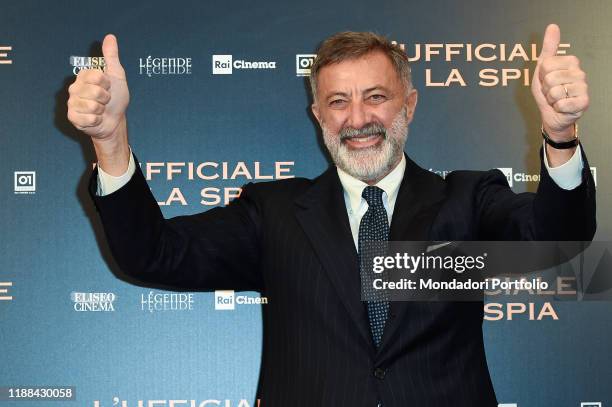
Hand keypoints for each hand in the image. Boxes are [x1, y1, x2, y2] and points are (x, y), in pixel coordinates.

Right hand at [67, 34, 129, 140]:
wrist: (115, 121)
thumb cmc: (116, 98)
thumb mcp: (116, 75)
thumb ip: (111, 57)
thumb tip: (110, 36)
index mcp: (84, 76)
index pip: (97, 76)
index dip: (107, 84)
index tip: (108, 87)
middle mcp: (75, 88)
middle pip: (95, 91)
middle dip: (105, 98)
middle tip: (104, 100)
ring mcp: (72, 103)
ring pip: (92, 105)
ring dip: (101, 109)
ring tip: (100, 109)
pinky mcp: (72, 117)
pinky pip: (88, 118)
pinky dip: (96, 120)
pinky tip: (95, 118)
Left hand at [531, 24, 588, 141]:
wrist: (552, 113)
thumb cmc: (547, 90)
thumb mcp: (543, 68)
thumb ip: (548, 48)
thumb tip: (553, 26)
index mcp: (571, 61)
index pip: (546, 65)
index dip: (541, 76)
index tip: (546, 79)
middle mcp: (580, 73)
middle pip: (550, 78)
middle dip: (545, 88)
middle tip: (551, 91)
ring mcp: (583, 88)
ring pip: (555, 92)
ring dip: (551, 99)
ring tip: (556, 99)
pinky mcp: (584, 102)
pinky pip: (561, 103)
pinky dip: (557, 107)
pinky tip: (562, 107)